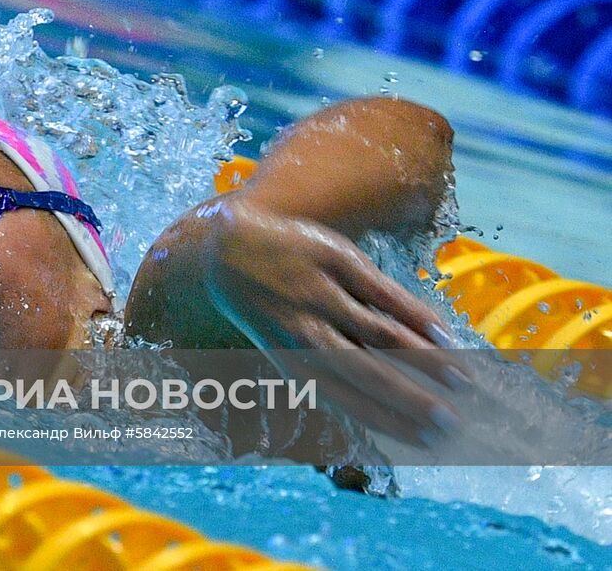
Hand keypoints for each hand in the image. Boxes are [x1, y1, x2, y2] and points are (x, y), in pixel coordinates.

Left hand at [130, 193, 468, 446]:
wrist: (226, 247)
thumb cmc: (267, 304)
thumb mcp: (283, 343)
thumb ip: (325, 369)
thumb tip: (379, 405)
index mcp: (293, 360)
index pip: (348, 401)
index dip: (390, 422)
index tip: (427, 442)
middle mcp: (306, 331)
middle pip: (368, 373)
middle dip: (412, 400)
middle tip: (451, 421)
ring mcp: (321, 295)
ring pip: (382, 334)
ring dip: (426, 359)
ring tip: (462, 378)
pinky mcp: (336, 261)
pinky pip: (384, 293)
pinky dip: (416, 316)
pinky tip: (444, 334)